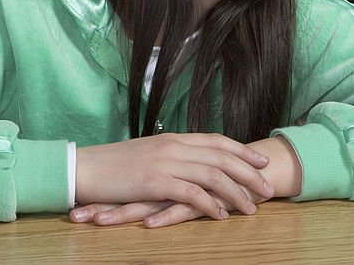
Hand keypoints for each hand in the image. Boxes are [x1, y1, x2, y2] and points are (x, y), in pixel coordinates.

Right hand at [70, 135, 302, 227]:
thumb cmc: (114, 165)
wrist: (84, 167)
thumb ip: (172, 155)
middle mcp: (174, 146)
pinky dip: (209, 205)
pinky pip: (190, 193)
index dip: (242, 151)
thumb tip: (192, 162)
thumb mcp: (148, 153)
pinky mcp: (154, 182)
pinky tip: (220, 216)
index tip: (262, 160)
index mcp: (173, 138)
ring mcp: (165, 163)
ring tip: (252, 207)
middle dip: (249, 172)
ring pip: (212, 175)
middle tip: (268, 187)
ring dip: (236, 192)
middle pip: (222, 157)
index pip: (217, 141)